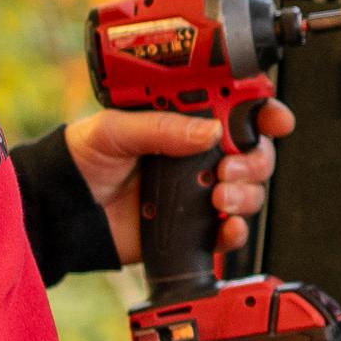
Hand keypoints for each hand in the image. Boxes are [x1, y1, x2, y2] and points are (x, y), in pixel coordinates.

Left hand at [65, 100, 295, 268]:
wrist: (65, 209)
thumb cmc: (84, 159)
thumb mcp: (115, 130)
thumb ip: (160, 127)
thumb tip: (208, 130)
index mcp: (186, 120)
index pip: (239, 110)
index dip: (265, 111)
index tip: (275, 118)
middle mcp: (200, 154)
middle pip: (256, 152)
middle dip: (257, 159)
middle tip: (231, 166)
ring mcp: (200, 191)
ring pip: (251, 190)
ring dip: (247, 193)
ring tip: (219, 195)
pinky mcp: (195, 228)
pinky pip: (231, 230)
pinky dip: (236, 229)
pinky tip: (225, 224)